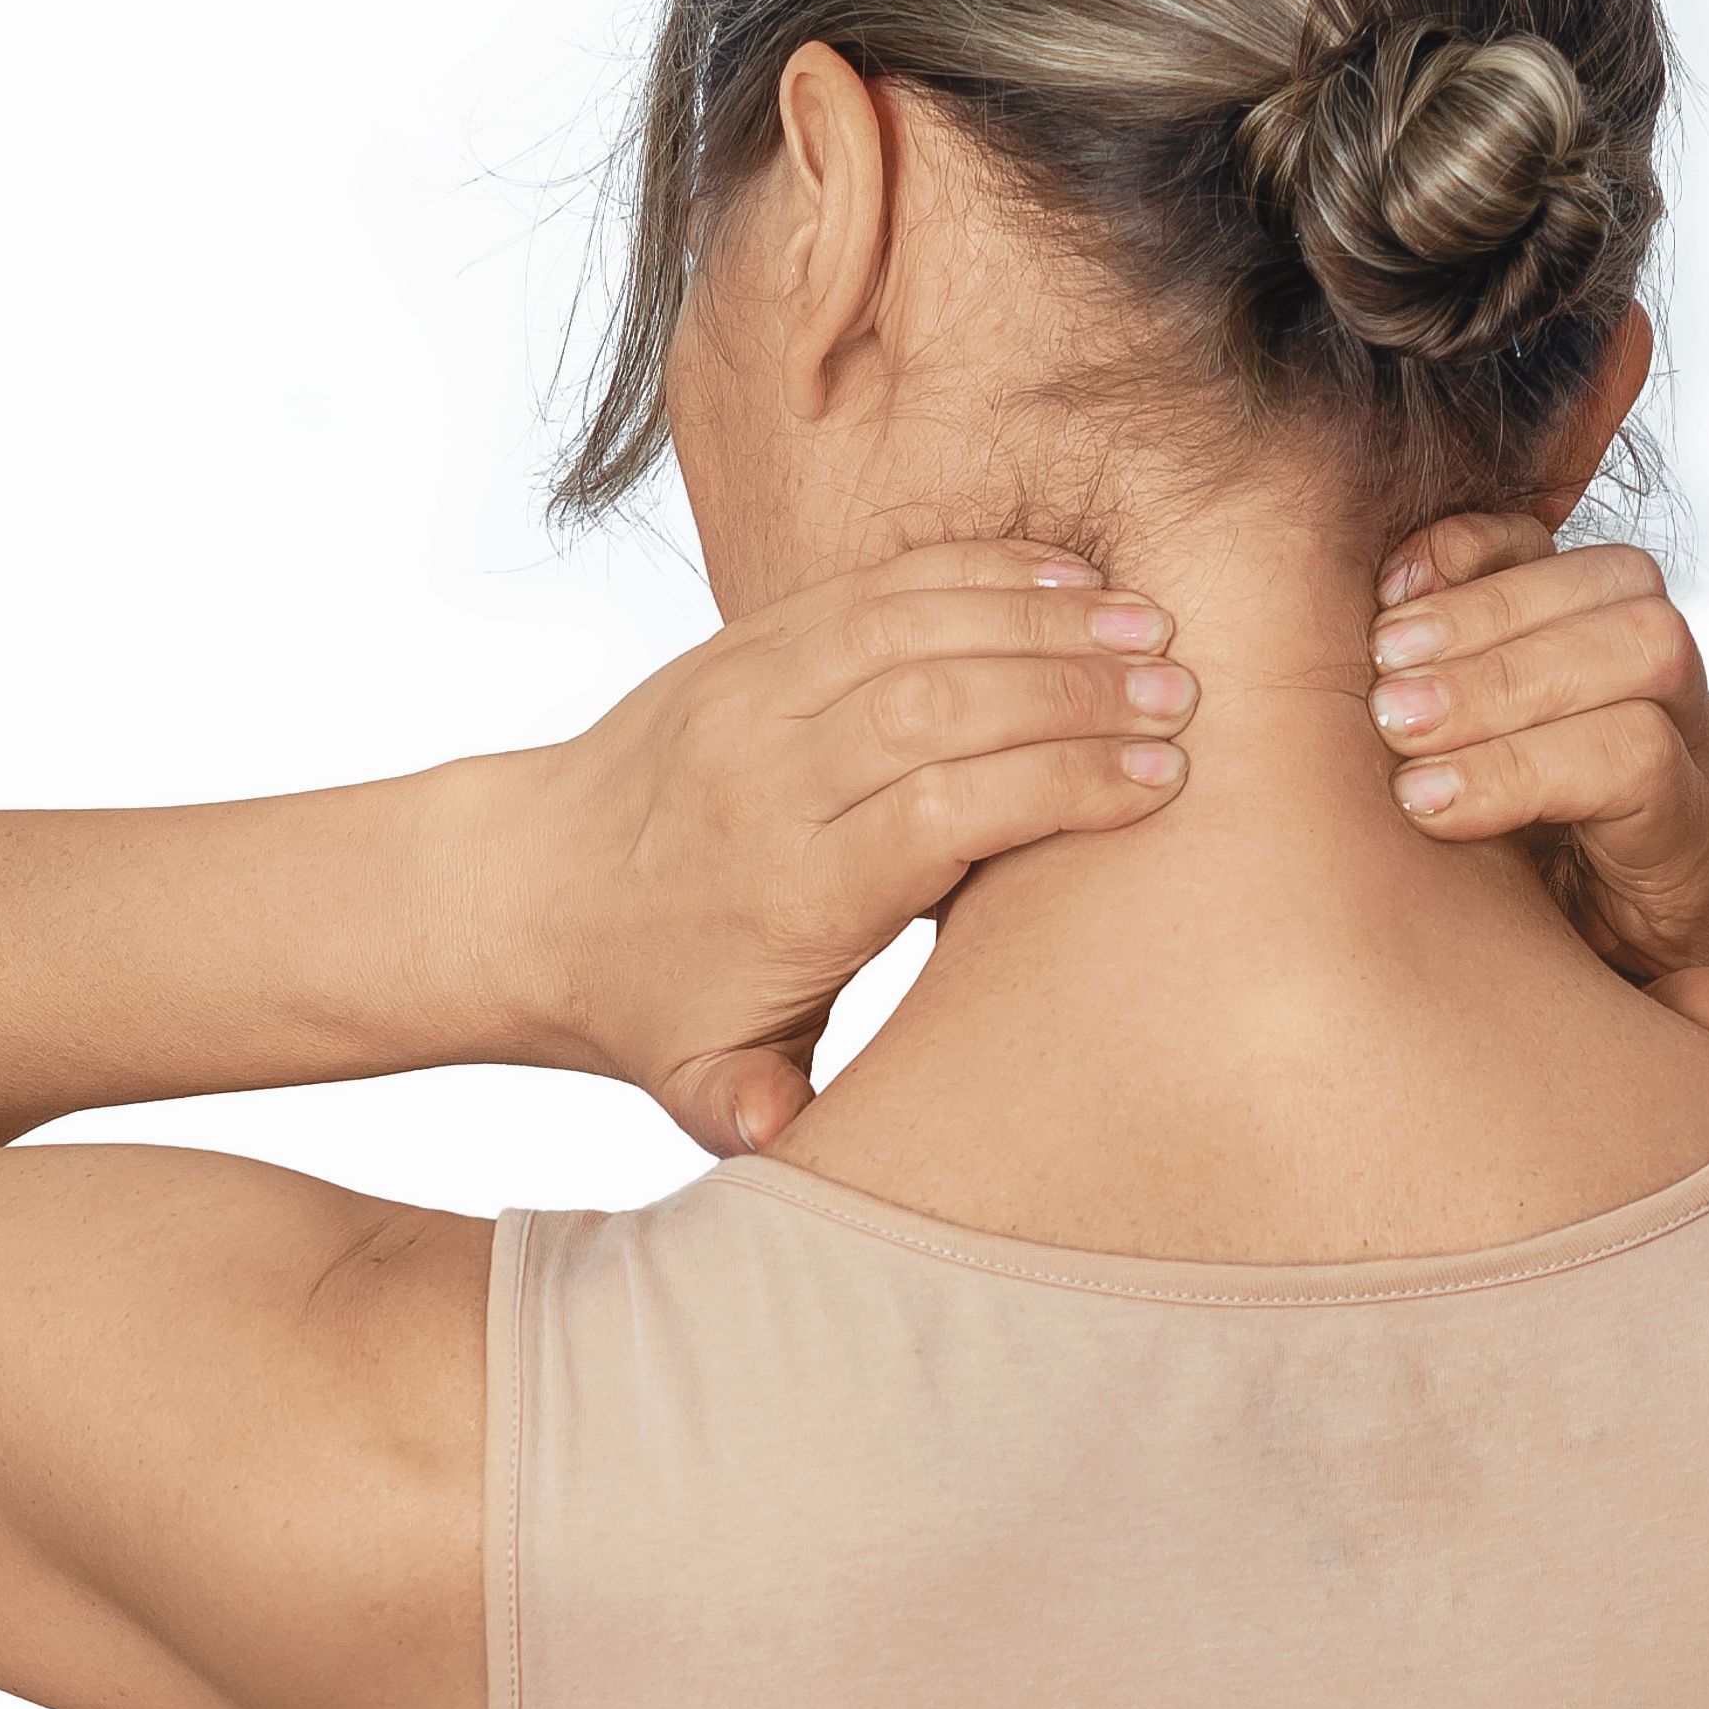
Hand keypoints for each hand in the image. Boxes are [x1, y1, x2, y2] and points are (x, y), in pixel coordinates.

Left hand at [513, 538, 1196, 1154]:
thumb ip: (750, 1109)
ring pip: (911, 626)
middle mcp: (768, 774)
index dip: (1057, 787)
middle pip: (939, 705)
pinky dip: (978, 573)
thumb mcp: (694, 1081)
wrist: (524, 889)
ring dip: (1042, 617)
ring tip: (1152, 629)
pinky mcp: (749, 642)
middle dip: (1073, 694)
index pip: (939, 813)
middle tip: (1184, 696)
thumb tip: (782, 1134)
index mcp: (785, 888)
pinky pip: (874, 587)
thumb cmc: (647, 998)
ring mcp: (753, 693)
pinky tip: (1068, 580)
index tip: (1159, 785)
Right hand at [1364, 515, 1708, 1062]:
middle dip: (1507, 676)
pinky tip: (1387, 600)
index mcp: (1689, 841)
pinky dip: (1467, 550)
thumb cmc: (1572, 968)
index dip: (1526, 769)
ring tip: (1379, 662)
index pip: (1639, 759)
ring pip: (1615, 579)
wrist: (1595, 898)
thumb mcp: (1615, 1008)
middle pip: (1647, 647)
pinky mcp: (1579, 603)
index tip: (1421, 805)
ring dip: (1486, 609)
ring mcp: (1645, 655)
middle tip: (1390, 720)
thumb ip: (1675, 1013)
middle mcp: (1689, 732)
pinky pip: (1547, 537)